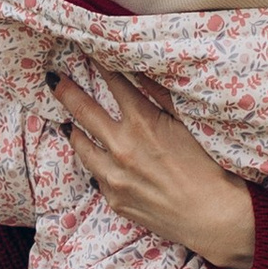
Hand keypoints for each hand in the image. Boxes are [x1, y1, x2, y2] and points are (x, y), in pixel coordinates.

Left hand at [55, 74, 257, 268]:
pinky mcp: (114, 199)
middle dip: (66, 91)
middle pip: (82, 110)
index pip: (112, 83)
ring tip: (68, 122)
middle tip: (53, 80)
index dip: (98, 63)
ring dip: (74, 130)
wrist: (214, 217)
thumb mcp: (188, 123)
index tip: (86, 51)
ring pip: (80, 145)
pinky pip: (96, 175)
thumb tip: (137, 70)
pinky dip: (95, 163)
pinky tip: (96, 158)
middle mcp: (121, 146)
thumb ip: (160, 94)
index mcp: (142, 122)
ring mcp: (113, 175)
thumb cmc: (210, 167)